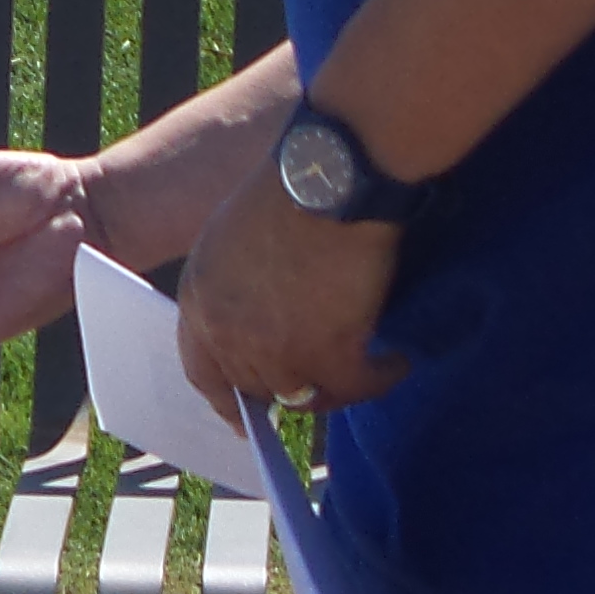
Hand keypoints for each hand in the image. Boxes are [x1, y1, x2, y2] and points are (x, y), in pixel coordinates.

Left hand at [170, 164, 407, 420]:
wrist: (328, 176)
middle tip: (325, 388)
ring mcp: (274, 349)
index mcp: (198, 300)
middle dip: (288, 393)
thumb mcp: (234, 239)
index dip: (226, 399)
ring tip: (369, 369)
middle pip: (256, 389)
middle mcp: (227, 333)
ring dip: (338, 388)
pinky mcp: (326, 352)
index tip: (246, 417)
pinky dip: (380, 377)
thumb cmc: (290, 188)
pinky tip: (396, 361)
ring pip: (305, 397)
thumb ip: (236, 288)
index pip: (202, 371)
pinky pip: (356, 386)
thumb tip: (263, 321)